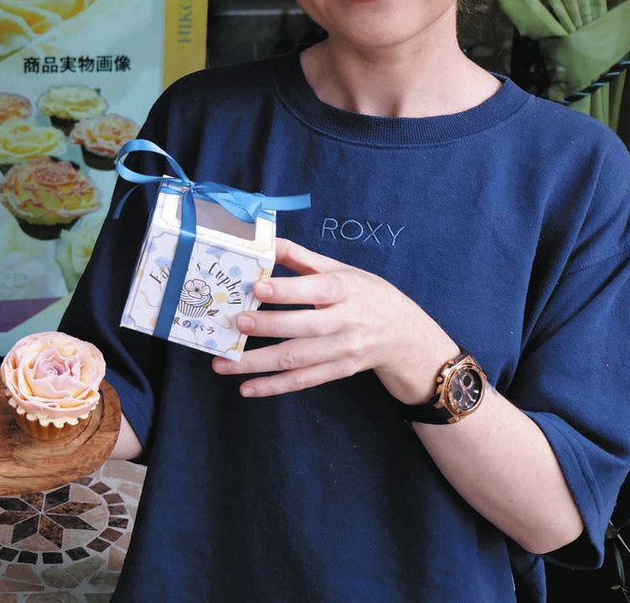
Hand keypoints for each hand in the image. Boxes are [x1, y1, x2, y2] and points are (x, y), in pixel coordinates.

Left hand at [211, 237, 457, 400]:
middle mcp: (346, 322)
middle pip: (306, 327)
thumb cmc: (365, 294)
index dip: (288, 289)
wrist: (405, 335)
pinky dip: (274, 386)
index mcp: (346, 290)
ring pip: (298, 359)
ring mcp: (342, 350)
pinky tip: (246, 388)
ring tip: (224, 363)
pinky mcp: (337, 371)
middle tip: (236, 322)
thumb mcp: (341, 270)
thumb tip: (266, 241)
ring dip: (258, 363)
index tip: (258, 286)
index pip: (317, 289)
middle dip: (269, 326)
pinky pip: (303, 381)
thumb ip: (301, 258)